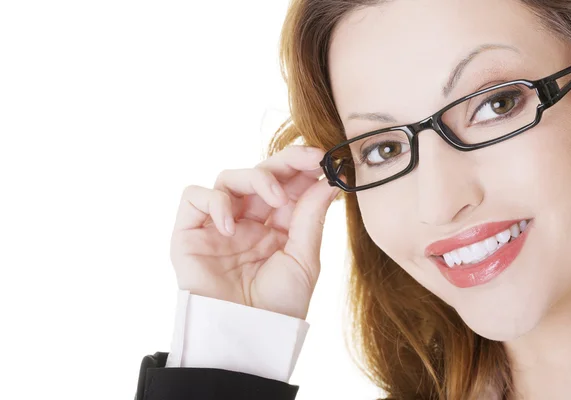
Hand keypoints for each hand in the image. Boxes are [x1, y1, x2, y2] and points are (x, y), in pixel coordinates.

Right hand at [170, 145, 340, 319]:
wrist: (246, 335)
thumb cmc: (277, 305)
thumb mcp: (303, 259)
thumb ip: (310, 217)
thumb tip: (328, 181)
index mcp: (275, 226)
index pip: (285, 185)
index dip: (301, 167)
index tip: (323, 157)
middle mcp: (247, 221)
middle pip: (259, 174)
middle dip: (284, 162)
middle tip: (308, 159)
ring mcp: (218, 224)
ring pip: (229, 179)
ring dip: (254, 179)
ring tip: (274, 199)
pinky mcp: (189, 233)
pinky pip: (194, 197)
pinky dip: (213, 202)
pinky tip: (231, 226)